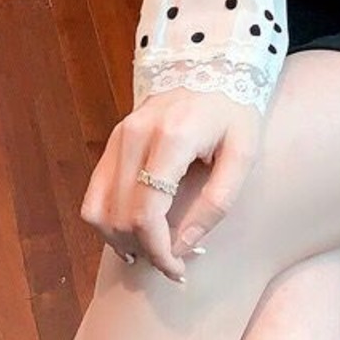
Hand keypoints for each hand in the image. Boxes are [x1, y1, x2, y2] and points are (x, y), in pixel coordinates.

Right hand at [78, 88, 263, 282]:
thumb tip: (184, 245)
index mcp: (172, 137)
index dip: (158, 251)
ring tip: (150, 251)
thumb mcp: (243, 155)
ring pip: (97, 207)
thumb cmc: (236, 113)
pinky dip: (108, 219)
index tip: (178, 271)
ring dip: (119, 239)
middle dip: (143, 250)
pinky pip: (95, 190)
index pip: (146, 212)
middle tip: (171, 264)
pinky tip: (133, 232)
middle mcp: (136, 134)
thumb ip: (217, 202)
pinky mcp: (114, 137)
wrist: (217, 68)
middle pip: (118, 215)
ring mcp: (120, 134)